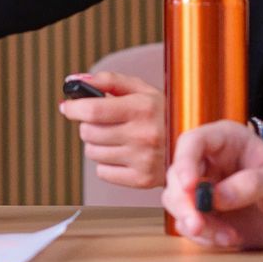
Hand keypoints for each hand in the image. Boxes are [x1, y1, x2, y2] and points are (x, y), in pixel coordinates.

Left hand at [60, 70, 168, 190]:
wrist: (195, 146)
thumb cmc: (164, 114)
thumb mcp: (143, 90)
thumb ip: (108, 81)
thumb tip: (73, 81)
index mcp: (143, 108)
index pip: (93, 110)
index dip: (73, 108)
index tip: (67, 107)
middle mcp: (143, 135)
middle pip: (88, 132)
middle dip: (88, 125)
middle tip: (100, 122)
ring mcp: (143, 159)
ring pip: (93, 152)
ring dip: (96, 144)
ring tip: (114, 138)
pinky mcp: (142, 180)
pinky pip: (103, 172)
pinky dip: (106, 163)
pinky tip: (122, 154)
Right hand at [164, 118, 262, 248]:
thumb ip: (252, 185)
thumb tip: (217, 197)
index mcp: (227, 141)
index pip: (193, 142)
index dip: (185, 162)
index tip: (190, 186)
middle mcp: (210, 161)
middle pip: (177, 175)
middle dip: (184, 202)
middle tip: (197, 224)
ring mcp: (205, 188)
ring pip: (177, 201)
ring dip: (194, 223)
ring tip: (226, 237)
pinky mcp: (205, 213)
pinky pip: (189, 224)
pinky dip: (204, 236)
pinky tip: (230, 239)